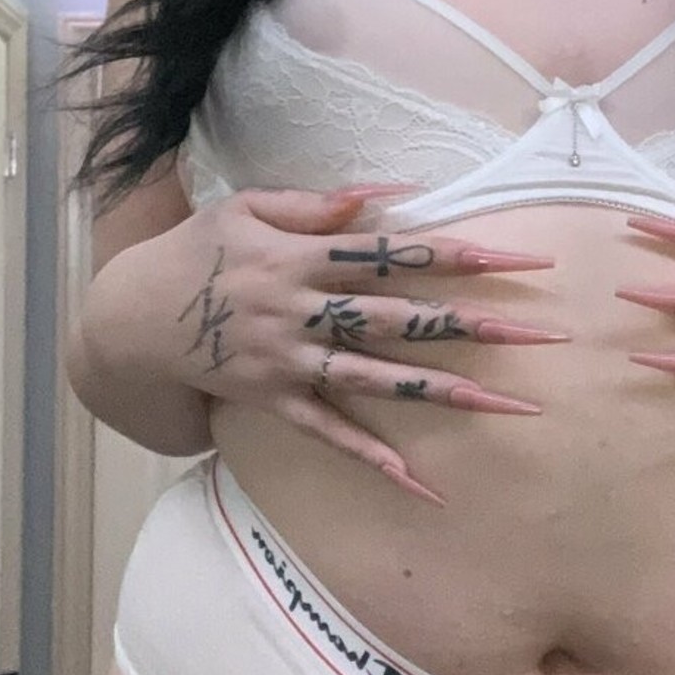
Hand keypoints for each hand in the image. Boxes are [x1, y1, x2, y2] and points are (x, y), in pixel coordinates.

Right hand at [135, 182, 565, 503]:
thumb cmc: (198, 252)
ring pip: (379, 380)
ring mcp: (291, 361)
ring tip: (510, 408)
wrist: (130, 318)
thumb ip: (316, 202)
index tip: (518, 257)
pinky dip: (373, 458)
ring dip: (447, 393)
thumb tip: (391, 191)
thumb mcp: (245, 208)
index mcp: (301, 255)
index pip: (396, 252)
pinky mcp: (276, 401)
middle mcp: (302, 309)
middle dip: (476, 325)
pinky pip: (329, 434)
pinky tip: (421, 483)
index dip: (458, 254)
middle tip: (544, 336)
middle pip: (402, 318)